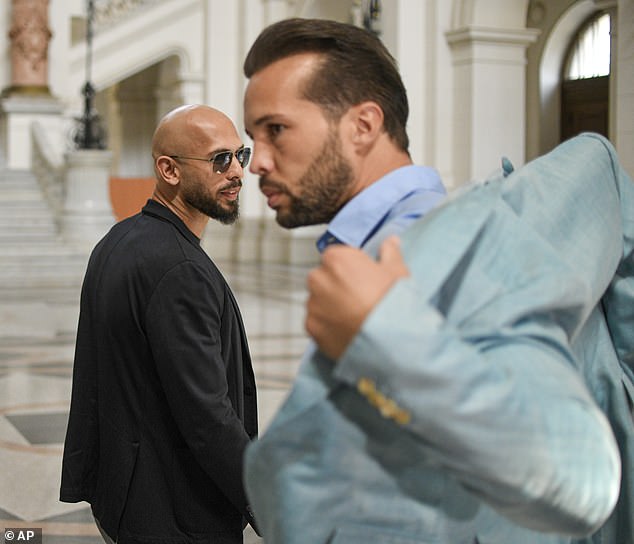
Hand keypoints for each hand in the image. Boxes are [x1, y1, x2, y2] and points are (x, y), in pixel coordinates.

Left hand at [305, 236, 409, 359]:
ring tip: (354, 318)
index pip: (335, 257)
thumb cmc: (392, 302)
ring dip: (330, 306)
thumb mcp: (398, 272)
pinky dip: (328, 326)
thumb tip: (390, 241)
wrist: (388, 341)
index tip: (362, 278)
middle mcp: (318, 278)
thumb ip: (390, 253)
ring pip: (318, 301)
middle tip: (359, 299)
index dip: (350, 268)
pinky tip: (347, 330)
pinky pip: (317, 323)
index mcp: (336, 259)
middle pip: (323, 278)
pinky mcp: (311, 328)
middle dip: (336, 286)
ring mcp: (312, 304)